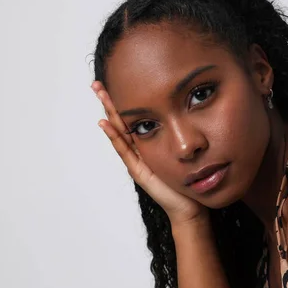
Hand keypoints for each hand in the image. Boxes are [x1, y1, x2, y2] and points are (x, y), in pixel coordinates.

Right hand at [91, 82, 209, 226]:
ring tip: (98, 95)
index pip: (133, 117)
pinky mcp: (139, 171)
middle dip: (109, 101)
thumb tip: (190, 110)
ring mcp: (137, 160)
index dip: (124, 100)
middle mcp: (140, 150)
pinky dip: (114, 136)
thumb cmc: (189, 180)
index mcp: (149, 143)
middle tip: (97, 83)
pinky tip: (105, 123)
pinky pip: (124, 150)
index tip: (115, 80)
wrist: (189, 207)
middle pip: (120, 121)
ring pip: (118, 131)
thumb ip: (183, 135)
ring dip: (108, 112)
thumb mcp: (185, 151)